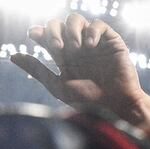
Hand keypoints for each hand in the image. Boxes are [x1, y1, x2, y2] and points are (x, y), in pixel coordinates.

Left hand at [11, 14, 149, 126]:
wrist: (116, 106)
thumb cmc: (89, 101)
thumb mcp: (58, 86)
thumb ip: (37, 69)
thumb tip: (13, 55)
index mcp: (64, 57)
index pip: (46, 35)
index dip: (39, 32)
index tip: (35, 36)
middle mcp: (78, 48)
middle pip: (58, 24)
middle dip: (54, 31)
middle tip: (57, 48)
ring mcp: (94, 44)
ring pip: (77, 20)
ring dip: (71, 29)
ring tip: (76, 48)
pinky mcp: (112, 43)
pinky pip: (99, 25)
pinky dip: (91, 31)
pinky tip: (89, 45)